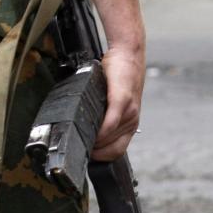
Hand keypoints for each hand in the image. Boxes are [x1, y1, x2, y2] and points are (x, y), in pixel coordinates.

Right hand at [92, 45, 143, 159]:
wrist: (128, 53)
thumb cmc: (117, 75)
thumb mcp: (112, 101)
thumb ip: (104, 115)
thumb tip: (86, 127)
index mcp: (129, 124)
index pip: (117, 152)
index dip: (102, 158)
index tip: (87, 157)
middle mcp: (131, 121)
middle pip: (112, 149)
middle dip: (96, 153)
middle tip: (80, 150)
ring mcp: (129, 112)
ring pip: (109, 138)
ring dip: (94, 142)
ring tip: (81, 140)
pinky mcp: (122, 100)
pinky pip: (111, 123)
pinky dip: (100, 132)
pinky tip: (92, 133)